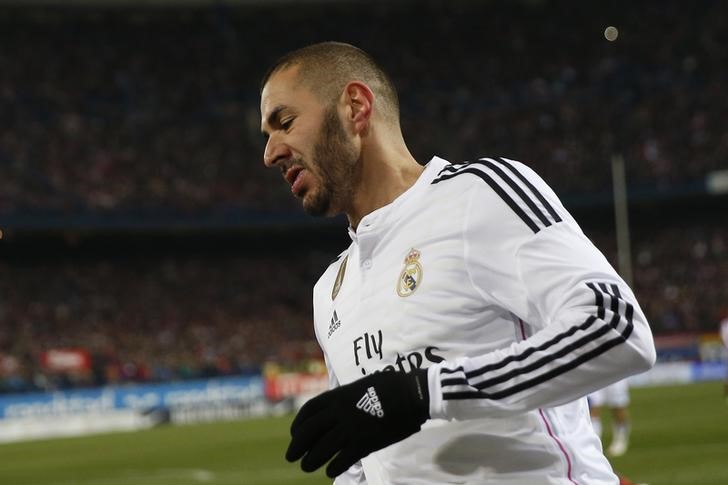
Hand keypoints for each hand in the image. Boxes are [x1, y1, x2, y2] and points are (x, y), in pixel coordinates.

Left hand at [285, 369, 429, 477]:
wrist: (411, 394)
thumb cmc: (389, 386)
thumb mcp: (360, 385)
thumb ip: (345, 397)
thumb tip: (336, 408)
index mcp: (338, 396)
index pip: (309, 411)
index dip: (297, 424)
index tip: (293, 434)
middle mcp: (339, 413)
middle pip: (309, 432)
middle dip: (296, 446)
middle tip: (290, 456)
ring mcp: (351, 429)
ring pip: (321, 449)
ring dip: (311, 460)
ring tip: (306, 467)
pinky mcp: (364, 443)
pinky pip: (342, 460)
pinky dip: (333, 467)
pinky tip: (331, 470)